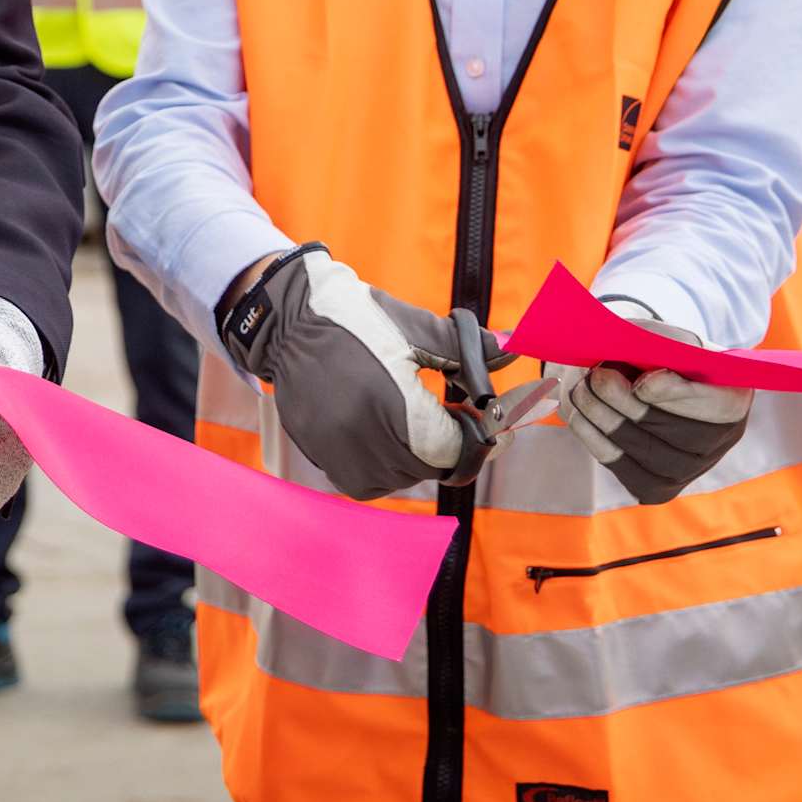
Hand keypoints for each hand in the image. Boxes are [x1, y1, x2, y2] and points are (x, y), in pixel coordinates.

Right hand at [212, 247, 468, 500]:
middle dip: (447, 446)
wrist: (288, 319)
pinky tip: (387, 438)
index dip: (475, 438)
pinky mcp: (318, 454)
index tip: (479, 419)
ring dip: (417, 459)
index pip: (449, 449)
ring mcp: (335, 448)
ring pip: (397, 480)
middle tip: (453, 418)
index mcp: (391, 400)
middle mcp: (360, 433)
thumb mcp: (414, 327)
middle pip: (427, 467)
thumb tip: (513, 349)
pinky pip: (365, 482)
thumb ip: (466, 348)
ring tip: (416, 424)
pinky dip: (384, 469)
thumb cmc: (356, 318)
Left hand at [545, 309, 753, 503]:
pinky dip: (595, 439)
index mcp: (734, 398)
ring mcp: (690, 470)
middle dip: (629, 404)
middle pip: (676, 433)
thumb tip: (620, 353)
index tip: (644, 381)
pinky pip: (624, 467)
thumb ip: (652, 341)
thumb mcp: (662, 338)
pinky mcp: (656, 487)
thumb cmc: (659, 355)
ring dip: (605, 420)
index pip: (717, 405)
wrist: (646, 383)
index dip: (678, 396)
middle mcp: (720, 441)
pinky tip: (579, 414)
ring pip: (647, 454)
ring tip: (581, 391)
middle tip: (596, 376)